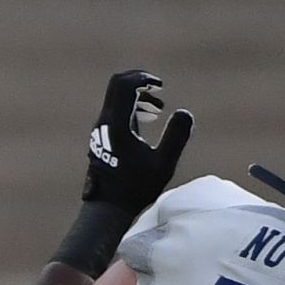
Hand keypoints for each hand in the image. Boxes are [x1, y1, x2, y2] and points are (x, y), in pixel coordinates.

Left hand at [81, 69, 193, 210]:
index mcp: (118, 125)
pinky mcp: (102, 137)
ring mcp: (100, 129)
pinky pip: (115, 110)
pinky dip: (131, 106)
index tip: (160, 85)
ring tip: (158, 108)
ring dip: (137, 94)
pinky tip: (147, 119)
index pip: (125, 86)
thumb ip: (175, 137)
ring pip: (115, 97)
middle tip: (158, 87)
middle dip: (139, 80)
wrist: (108, 206)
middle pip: (116, 85)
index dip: (143, 78)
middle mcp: (105, 123)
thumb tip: (184, 112)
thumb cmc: (136, 188)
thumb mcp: (163, 164)